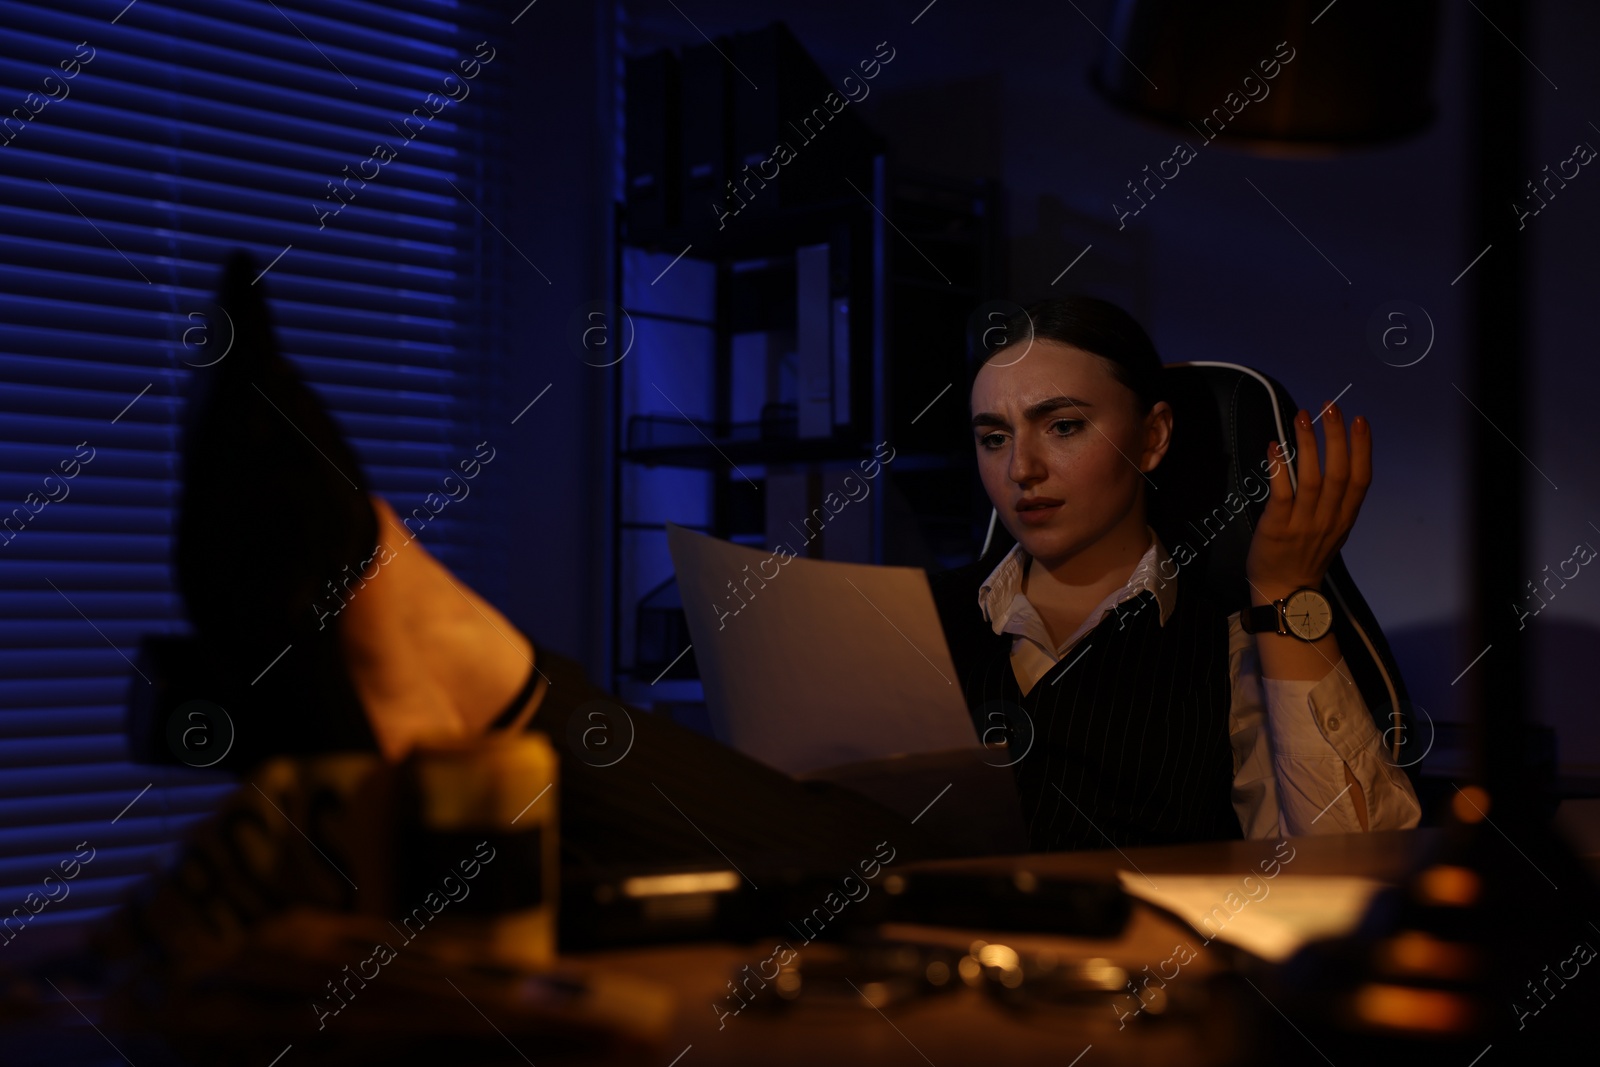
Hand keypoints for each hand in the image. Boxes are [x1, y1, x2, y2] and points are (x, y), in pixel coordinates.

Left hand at [1245, 401, 1371, 601]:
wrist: (1283, 593)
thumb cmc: (1305, 557)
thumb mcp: (1332, 530)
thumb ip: (1336, 501)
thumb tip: (1334, 462)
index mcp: (1344, 518)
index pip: (1361, 479)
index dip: (1363, 448)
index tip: (1360, 420)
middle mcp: (1328, 520)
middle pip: (1339, 473)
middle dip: (1336, 436)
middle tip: (1329, 407)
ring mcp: (1303, 525)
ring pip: (1312, 479)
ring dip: (1308, 445)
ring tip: (1302, 417)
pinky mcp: (1277, 529)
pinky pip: (1281, 494)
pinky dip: (1279, 468)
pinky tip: (1275, 447)